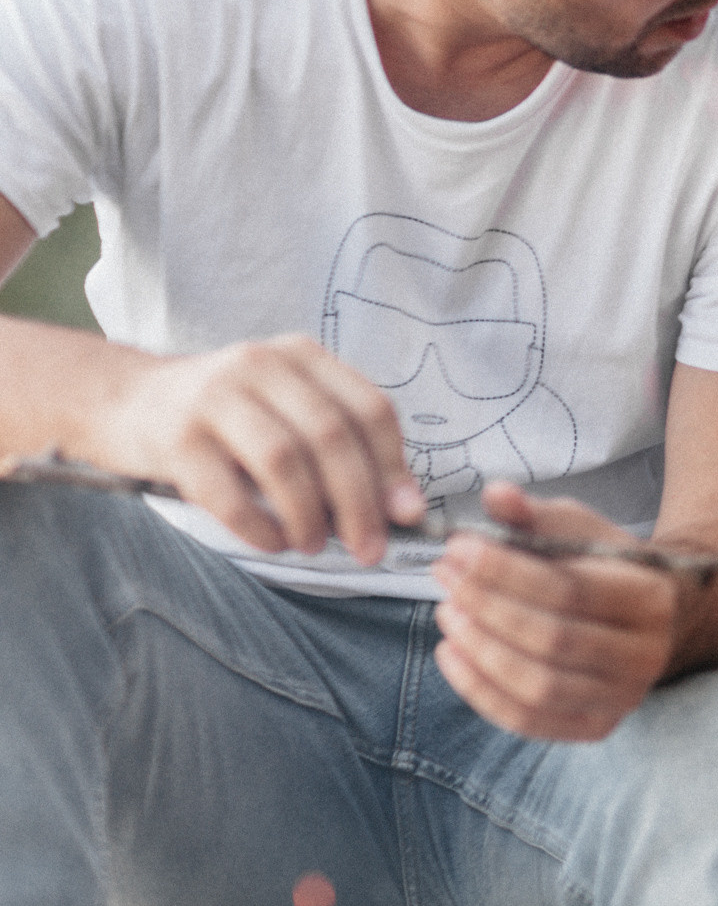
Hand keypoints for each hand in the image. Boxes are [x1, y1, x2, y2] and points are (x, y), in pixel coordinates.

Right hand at [96, 333, 421, 560]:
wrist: (124, 401)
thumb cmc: (225, 418)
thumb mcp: (285, 412)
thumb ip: (341, 448)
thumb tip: (400, 508)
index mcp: (302, 357)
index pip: (369, 409)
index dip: (393, 465)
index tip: (405, 514)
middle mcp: (262, 366)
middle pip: (332, 437)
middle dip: (360, 502)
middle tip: (369, 548)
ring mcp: (215, 397)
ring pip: (285, 461)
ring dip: (309, 514)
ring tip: (314, 543)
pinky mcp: (175, 437)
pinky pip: (228, 493)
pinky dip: (259, 528)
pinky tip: (271, 542)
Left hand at [431, 481, 680, 740]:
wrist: (657, 619)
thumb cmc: (606, 568)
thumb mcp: (580, 529)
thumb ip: (536, 514)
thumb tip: (496, 495)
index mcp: (649, 595)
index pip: (569, 589)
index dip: (506, 571)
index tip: (458, 549)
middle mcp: (645, 653)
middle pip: (552, 639)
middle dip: (487, 608)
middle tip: (445, 577)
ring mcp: (623, 697)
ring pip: (538, 686)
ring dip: (480, 652)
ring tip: (447, 613)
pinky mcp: (598, 727)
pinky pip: (528, 720)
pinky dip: (480, 691)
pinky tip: (451, 654)